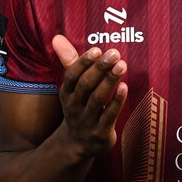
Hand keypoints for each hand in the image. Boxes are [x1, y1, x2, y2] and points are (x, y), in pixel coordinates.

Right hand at [52, 34, 127, 158]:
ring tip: (122, 65)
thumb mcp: (72, 87)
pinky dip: (116, 102)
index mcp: (67, 93)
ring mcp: (87, 121)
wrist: (77, 144)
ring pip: (97, 99)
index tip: (97, 50)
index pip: (72, 76)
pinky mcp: (101, 133)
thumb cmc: (79, 106)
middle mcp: (74, 107)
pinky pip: (109, 116)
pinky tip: (125, 87)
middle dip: (99, 68)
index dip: (83, 62)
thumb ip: (69, 61)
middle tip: (114, 53)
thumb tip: (57, 37)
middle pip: (85, 86)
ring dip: (109, 81)